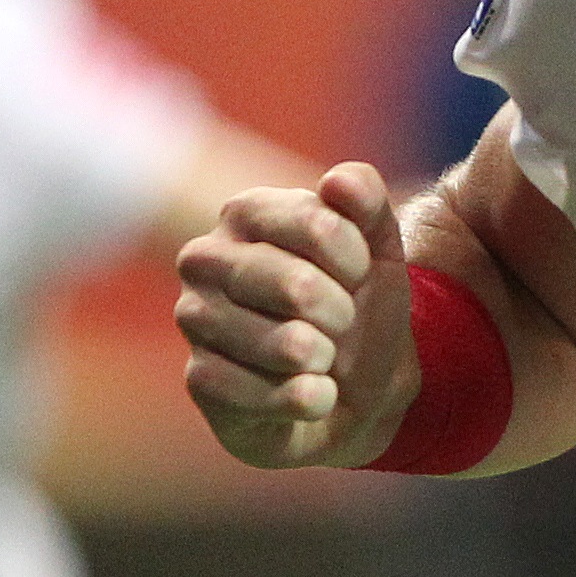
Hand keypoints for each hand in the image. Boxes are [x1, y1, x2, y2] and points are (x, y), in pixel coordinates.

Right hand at [174, 162, 417, 468]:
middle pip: (294, 283)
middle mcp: (206, 259)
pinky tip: (316, 392)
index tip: (361, 272)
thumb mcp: (380, 247)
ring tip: (326, 355)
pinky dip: (305, 397)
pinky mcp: (199, 378)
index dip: (355, 257)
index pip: (315, 222)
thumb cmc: (361, 300)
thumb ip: (367, 201)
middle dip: (340, 310)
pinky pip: (263, 392)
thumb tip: (337, 179)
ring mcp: (195, 319)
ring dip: (323, 355)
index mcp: (247, 211)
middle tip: (345, 319)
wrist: (358, 384)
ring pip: (279, 342)